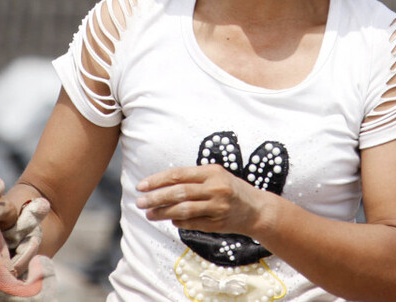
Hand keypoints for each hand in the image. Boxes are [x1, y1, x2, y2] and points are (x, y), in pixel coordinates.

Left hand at [135, 164, 267, 236]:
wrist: (256, 209)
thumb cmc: (230, 189)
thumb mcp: (215, 176)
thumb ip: (192, 178)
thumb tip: (161, 185)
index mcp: (212, 172)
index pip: (178, 175)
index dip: (157, 180)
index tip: (141, 186)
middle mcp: (215, 188)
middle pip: (178, 193)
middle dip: (155, 197)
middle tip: (139, 202)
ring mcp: (216, 207)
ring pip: (183, 210)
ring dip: (162, 212)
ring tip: (149, 214)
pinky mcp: (217, 223)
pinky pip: (191, 223)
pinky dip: (177, 222)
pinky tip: (169, 220)